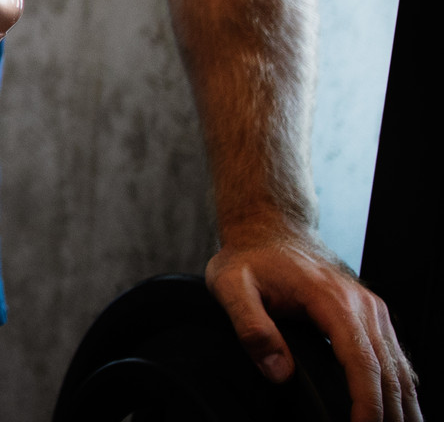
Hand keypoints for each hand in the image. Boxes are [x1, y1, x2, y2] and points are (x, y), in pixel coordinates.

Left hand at [206, 223, 419, 420]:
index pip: (362, 362)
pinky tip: (397, 411)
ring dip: (400, 405)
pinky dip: (400, 388)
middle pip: (389, 371)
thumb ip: (251, 326)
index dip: (366, 402)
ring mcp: (372, 310)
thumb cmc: (249, 257)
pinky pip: (396, 358)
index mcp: (332, 299)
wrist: (268, 228)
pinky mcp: (372, 316)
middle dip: (387, 412)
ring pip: (400, 368)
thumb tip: (278, 372)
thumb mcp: (230, 285)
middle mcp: (363, 304)